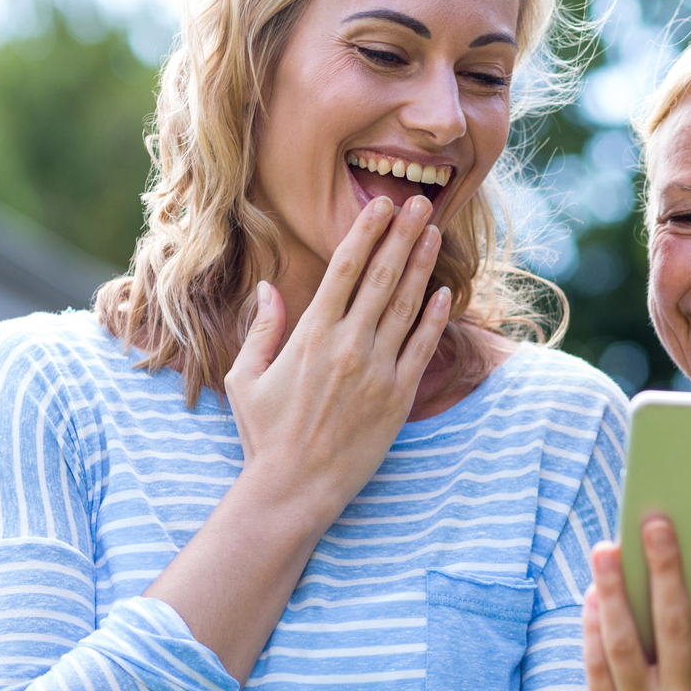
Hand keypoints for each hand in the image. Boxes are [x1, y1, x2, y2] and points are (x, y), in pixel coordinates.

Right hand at [224, 194, 451, 511]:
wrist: (294, 488)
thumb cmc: (265, 434)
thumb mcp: (245, 378)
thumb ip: (261, 329)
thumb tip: (267, 288)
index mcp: (311, 336)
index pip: (344, 271)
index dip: (366, 233)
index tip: (381, 205)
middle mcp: (348, 346)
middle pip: (381, 278)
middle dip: (402, 236)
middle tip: (420, 202)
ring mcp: (377, 371)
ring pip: (405, 306)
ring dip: (422, 266)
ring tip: (435, 232)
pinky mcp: (398, 397)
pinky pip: (422, 349)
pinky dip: (434, 319)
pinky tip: (445, 293)